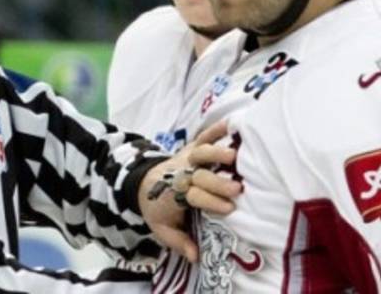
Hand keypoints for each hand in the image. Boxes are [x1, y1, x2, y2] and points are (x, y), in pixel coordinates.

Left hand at [137, 120, 241, 262]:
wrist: (142, 185)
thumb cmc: (159, 209)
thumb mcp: (163, 230)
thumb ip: (179, 242)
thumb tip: (196, 256)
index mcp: (175, 195)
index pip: (193, 196)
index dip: (209, 201)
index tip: (229, 209)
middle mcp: (181, 174)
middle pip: (199, 175)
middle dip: (217, 181)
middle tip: (237, 188)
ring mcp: (186, 158)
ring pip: (200, 153)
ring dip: (216, 153)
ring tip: (235, 156)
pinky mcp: (191, 148)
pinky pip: (202, 136)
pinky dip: (215, 129)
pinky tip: (232, 124)